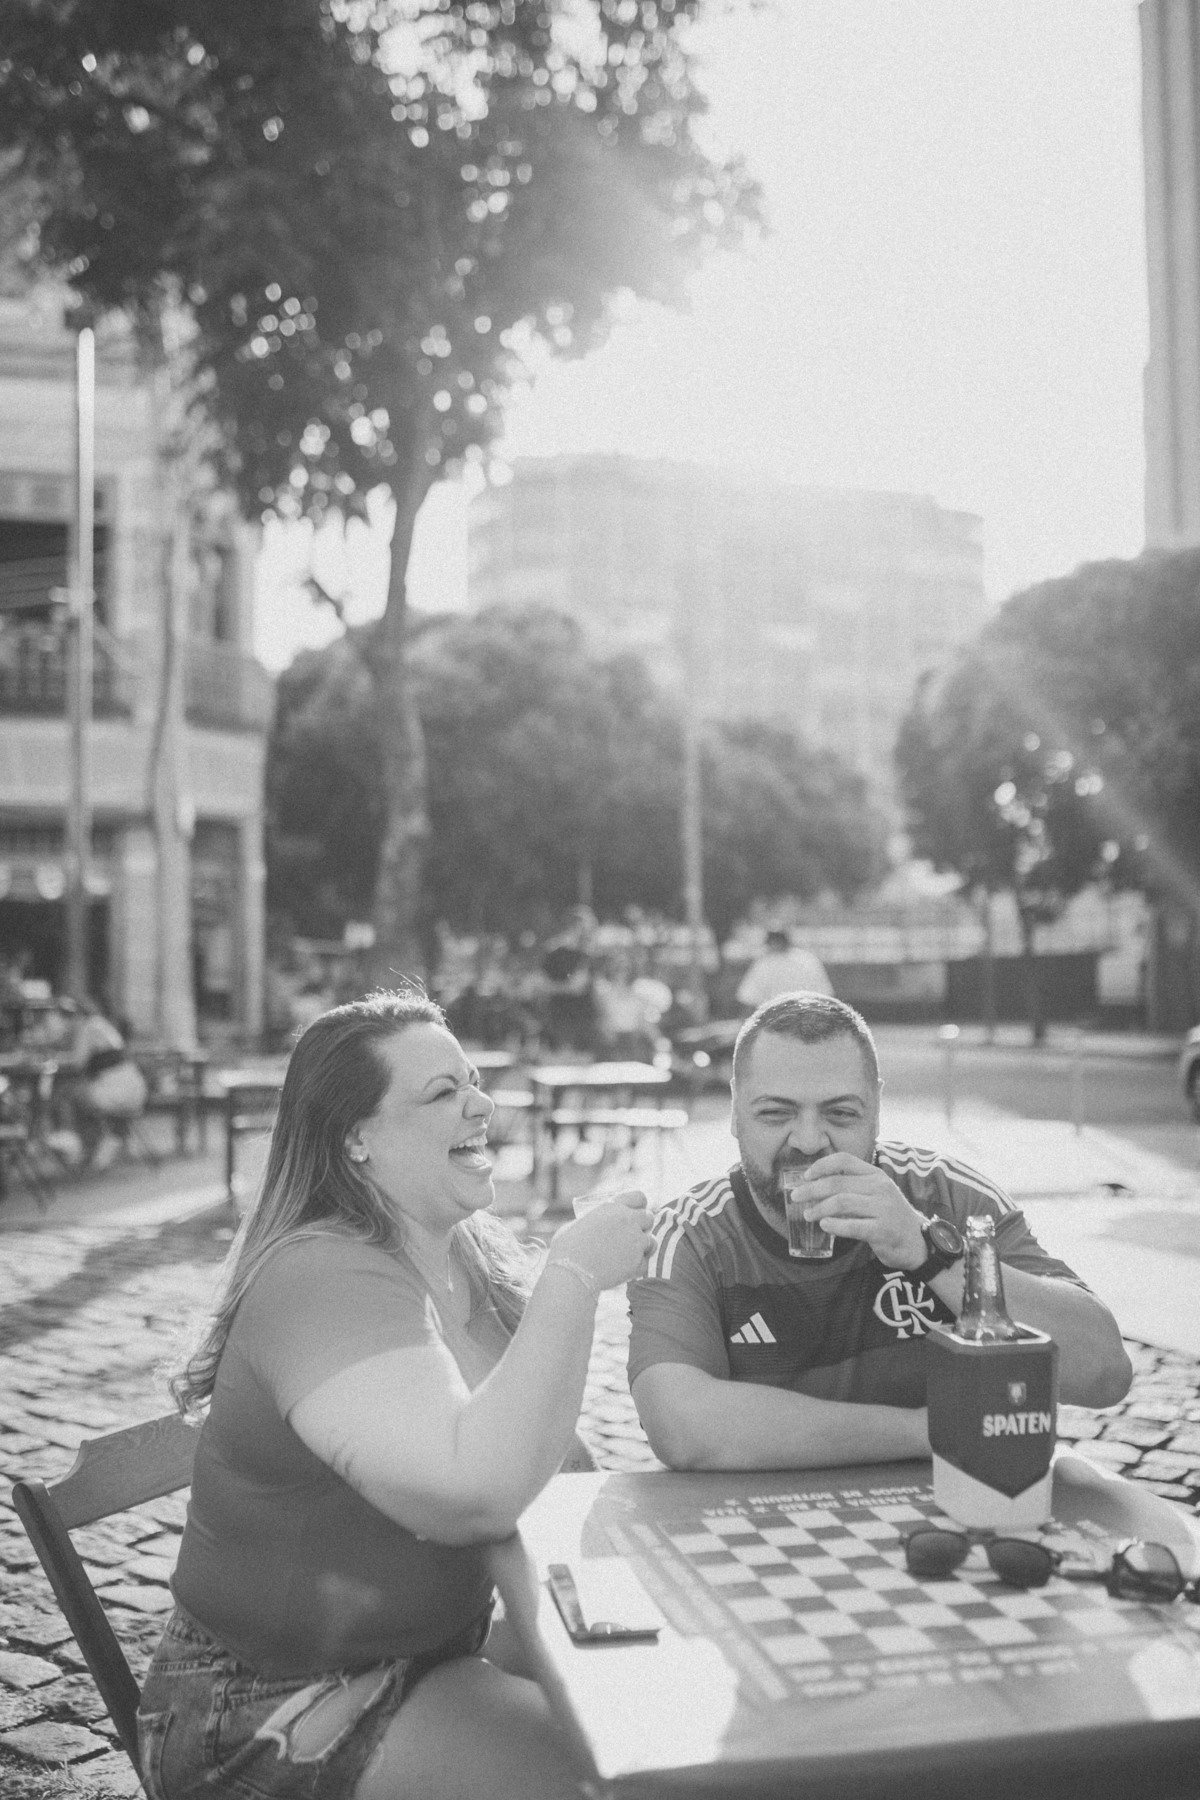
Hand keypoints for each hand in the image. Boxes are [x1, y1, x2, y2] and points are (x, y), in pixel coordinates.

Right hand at [549, 1188, 652, 1289]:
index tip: (634, 1213)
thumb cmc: (567, 1248)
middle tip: (631, 1235)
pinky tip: (624, 1269)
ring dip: (642, 1247)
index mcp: (613, 1207)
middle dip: (642, 1226)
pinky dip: (637, 1267)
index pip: (639, 1197)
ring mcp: (636, 1242)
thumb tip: (593, 1224)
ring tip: (626, 1254)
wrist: (572, 1272)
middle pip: (648, 1218)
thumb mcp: (578, 1223)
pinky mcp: (638, 1263)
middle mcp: (629, 1220)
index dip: (639, 1205)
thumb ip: (593, 1220)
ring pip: (651, 1241)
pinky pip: (645, 1263)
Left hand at [792, 1154, 926, 1270]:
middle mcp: (880, 1188)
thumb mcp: (875, 1195)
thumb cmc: (889, 1217)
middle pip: (837, 1182)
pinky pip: (853, 1226)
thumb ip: (851, 1188)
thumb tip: (813, 1186)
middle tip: (795, 1197)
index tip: (805, 1176)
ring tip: (808, 1215)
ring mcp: (883, 1209)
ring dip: (819, 1208)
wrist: (917, 1242)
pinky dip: (835, 1225)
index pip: (844, 1160)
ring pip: (841, 1202)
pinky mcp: (883, 1230)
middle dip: (811, 1189)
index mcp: (875, 1175)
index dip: (821, 1165)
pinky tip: (825, 1226)